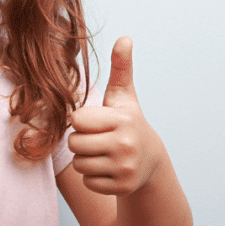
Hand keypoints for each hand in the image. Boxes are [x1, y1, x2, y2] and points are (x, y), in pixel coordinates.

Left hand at [68, 37, 165, 195]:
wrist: (150, 160)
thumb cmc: (127, 123)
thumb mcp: (124, 96)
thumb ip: (121, 68)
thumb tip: (124, 37)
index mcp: (122, 120)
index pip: (76, 120)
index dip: (81, 121)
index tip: (97, 122)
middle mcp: (126, 144)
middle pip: (74, 144)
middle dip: (81, 141)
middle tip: (98, 139)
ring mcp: (125, 168)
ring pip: (79, 164)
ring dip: (86, 160)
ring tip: (104, 153)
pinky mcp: (123, 187)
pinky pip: (88, 182)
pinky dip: (94, 177)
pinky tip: (109, 168)